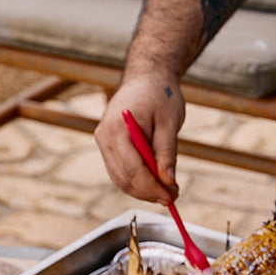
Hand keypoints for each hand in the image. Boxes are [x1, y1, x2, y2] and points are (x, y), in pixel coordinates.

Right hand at [95, 72, 184, 202]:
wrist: (146, 76)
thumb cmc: (160, 95)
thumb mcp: (169, 122)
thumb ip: (167, 152)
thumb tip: (167, 181)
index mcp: (119, 127)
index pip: (133, 168)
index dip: (152, 187)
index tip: (171, 197)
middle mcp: (105, 135)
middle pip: (124, 177)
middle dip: (148, 192)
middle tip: (172, 198)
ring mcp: (103, 140)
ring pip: (119, 178)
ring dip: (142, 190)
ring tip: (166, 192)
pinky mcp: (106, 144)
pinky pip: (119, 170)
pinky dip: (135, 180)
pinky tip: (154, 182)